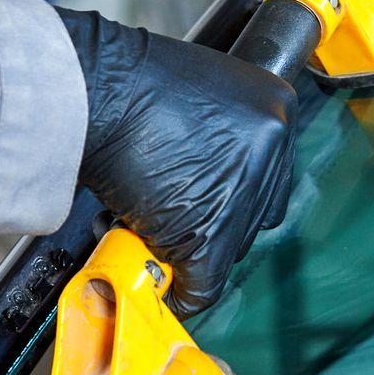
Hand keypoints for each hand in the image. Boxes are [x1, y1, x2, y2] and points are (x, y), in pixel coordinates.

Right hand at [56, 9, 294, 317]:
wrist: (97, 89)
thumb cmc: (130, 84)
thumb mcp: (200, 91)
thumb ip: (221, 133)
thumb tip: (211, 171)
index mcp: (276, 107)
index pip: (271, 173)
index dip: (235, 192)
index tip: (211, 199)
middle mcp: (272, 147)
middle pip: (254, 213)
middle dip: (214, 220)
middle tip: (176, 215)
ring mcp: (245, 190)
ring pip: (229, 247)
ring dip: (191, 247)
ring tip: (151, 228)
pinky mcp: (213, 230)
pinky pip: (205, 283)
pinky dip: (181, 290)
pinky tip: (161, 284)